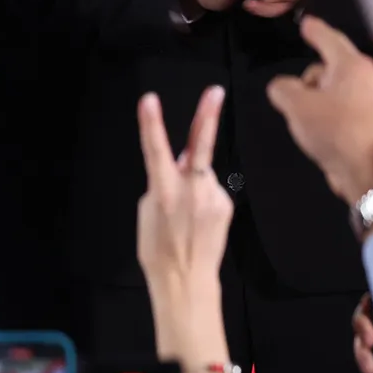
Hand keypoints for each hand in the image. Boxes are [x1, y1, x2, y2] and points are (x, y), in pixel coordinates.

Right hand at [135, 86, 232, 353]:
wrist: (186, 280)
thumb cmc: (157, 249)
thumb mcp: (146, 212)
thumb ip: (161, 183)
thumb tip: (177, 162)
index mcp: (163, 191)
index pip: (155, 150)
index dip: (150, 124)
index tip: (149, 100)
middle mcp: (191, 190)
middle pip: (200, 148)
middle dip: (207, 117)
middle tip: (216, 91)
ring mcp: (213, 197)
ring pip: (202, 173)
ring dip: (193, 180)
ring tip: (184, 211)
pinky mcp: (226, 205)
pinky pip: (211, 189)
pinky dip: (202, 196)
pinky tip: (197, 218)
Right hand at [266, 16, 372, 204]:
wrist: (367, 173)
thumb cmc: (333, 132)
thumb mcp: (295, 105)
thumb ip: (282, 87)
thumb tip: (284, 87)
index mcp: (352, 66)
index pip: (328, 38)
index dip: (313, 29)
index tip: (305, 23)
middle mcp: (369, 77)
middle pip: (331, 64)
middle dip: (311, 78)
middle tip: (296, 99)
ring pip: (337, 86)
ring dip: (320, 97)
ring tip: (310, 121)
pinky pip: (345, 103)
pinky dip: (331, 110)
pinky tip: (324, 131)